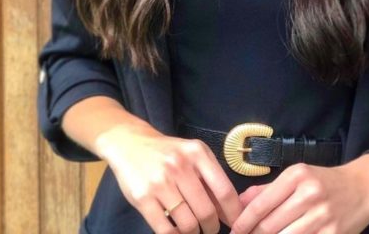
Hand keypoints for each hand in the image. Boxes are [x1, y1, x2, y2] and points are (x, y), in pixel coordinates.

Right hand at [97, 120, 243, 232]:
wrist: (130, 143)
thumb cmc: (168, 153)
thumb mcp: (192, 155)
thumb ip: (210, 179)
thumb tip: (229, 212)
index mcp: (197, 153)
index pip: (224, 190)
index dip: (233, 213)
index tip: (237, 224)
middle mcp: (180, 166)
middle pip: (206, 212)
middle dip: (212, 228)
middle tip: (210, 230)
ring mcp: (160, 182)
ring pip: (187, 224)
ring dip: (194, 233)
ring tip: (193, 230)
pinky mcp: (142, 198)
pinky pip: (165, 230)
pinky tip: (177, 232)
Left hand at [230, 156, 368, 233]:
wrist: (365, 186)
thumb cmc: (326, 181)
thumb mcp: (298, 176)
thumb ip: (267, 190)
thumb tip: (239, 203)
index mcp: (297, 176)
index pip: (261, 204)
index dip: (243, 222)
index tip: (233, 232)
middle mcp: (309, 194)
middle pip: (270, 226)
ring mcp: (322, 217)